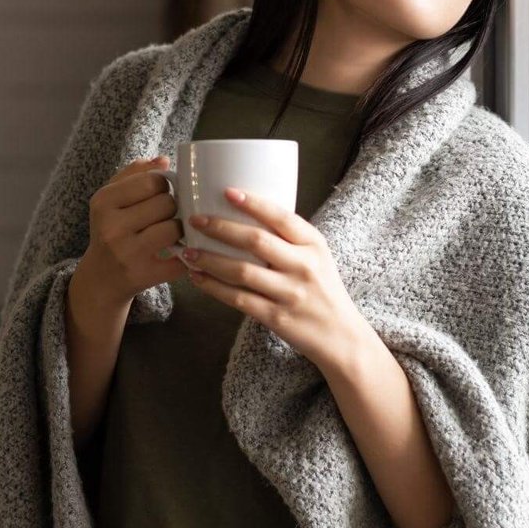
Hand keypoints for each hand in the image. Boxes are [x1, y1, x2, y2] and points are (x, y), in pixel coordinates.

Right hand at [74, 155, 188, 311]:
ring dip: (180, 229)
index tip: (160, 194)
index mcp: (103, 202)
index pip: (152, 181)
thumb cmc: (111, 229)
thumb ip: (135, 173)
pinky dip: (186, 254)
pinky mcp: (143, 276)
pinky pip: (180, 259)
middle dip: (172, 207)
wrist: (100, 278)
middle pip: (166, 204)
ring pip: (174, 228)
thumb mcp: (111, 198)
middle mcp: (112, 228)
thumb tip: (164, 160)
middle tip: (167, 215)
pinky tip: (180, 251)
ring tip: (173, 231)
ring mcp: (127, 254)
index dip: (164, 186)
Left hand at [180, 186, 365, 367]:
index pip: (282, 217)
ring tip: (187, 251)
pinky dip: (213, 287)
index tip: (227, 191)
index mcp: (313, 244)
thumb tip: (243, 212)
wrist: (341, 336)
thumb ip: (288, 238)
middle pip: (256, 241)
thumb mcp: (316, 256)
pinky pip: (238, 299)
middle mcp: (304, 266)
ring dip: (209, 259)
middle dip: (220, 228)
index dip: (254, 203)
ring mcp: (290, 293)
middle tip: (195, 220)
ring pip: (242, 271)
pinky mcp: (276, 317)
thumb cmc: (322, 289)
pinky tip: (197, 278)